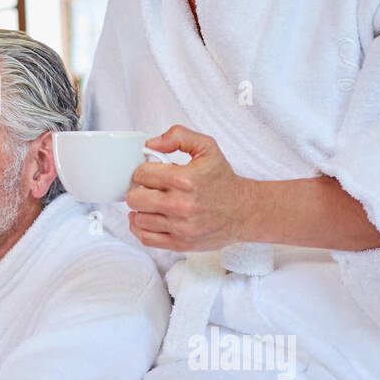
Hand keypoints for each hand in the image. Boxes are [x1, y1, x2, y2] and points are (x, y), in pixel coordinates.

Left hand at [125, 124, 253, 251]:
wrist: (244, 210)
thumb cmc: (223, 180)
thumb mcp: (207, 147)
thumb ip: (178, 136)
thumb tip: (151, 144)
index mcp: (185, 179)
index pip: (142, 174)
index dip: (143, 171)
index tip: (151, 173)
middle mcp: (181, 205)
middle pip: (135, 199)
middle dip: (139, 190)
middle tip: (149, 189)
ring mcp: (180, 227)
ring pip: (138, 219)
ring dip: (141, 210)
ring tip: (151, 203)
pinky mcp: (181, 243)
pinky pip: (146, 238)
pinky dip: (140, 228)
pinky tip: (146, 218)